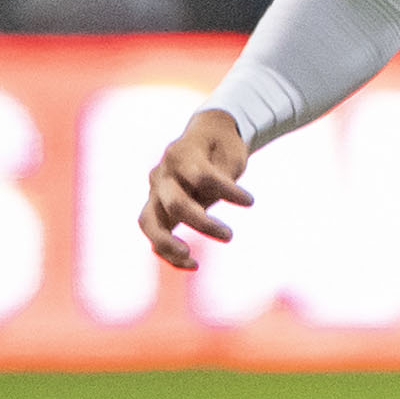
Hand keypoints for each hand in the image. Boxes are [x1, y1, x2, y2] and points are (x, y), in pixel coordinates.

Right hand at [139, 109, 253, 269]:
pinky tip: (193, 264)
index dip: (226, 191)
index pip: (202, 177)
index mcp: (181, 153)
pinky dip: (168, 253)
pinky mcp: (156, 208)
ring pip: (149, 222)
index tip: (250, 201)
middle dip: (201, 223)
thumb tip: (220, 199)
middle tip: (229, 236)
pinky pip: (155, 234)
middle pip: (174, 203)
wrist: (204, 134)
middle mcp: (162, 173)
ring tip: (192, 261)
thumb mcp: (231, 153)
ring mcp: (155, 191)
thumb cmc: (222, 145)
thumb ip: (223, 177)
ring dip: (168, 244)